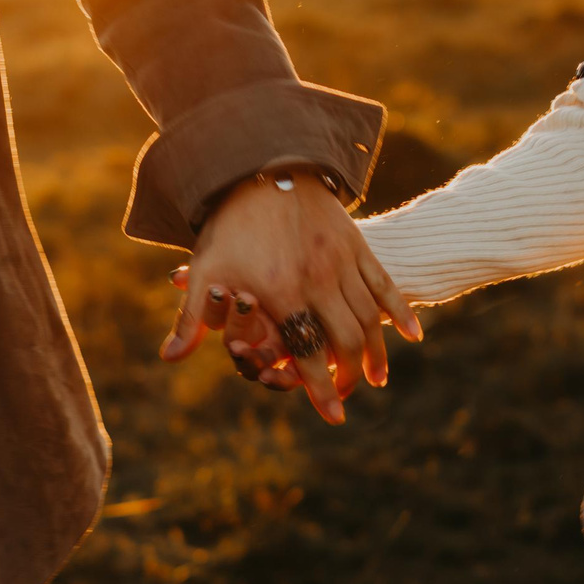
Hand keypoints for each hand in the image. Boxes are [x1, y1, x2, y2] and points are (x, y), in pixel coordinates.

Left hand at [159, 166, 419, 422]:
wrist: (265, 166)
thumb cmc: (230, 224)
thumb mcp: (206, 269)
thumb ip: (192, 318)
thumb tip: (170, 357)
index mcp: (282, 291)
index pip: (306, 352)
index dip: (320, 389)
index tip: (335, 416)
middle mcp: (317, 279)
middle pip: (344, 340)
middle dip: (351, 375)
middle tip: (351, 394)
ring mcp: (341, 261)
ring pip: (369, 317)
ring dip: (376, 351)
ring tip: (379, 376)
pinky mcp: (357, 245)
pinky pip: (385, 284)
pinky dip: (401, 311)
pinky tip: (413, 334)